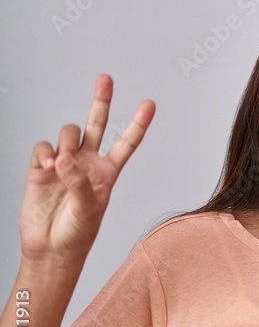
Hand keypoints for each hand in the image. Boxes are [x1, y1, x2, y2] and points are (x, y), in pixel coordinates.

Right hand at [19, 74, 153, 266]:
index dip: (138, 123)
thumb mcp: (89, 209)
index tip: (149, 103)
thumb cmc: (78, 233)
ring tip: (62, 164)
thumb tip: (65, 159)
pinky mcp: (41, 167)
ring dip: (66, 142)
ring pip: (68, 132)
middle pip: (97, 123)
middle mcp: (88, 162)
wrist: (51, 248)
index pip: (127, 142)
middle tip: (105, 78)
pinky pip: (43, 147)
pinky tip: (49, 167)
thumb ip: (81, 182)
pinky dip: (46, 152)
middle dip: (101, 100)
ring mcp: (64, 162)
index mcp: (108, 171)